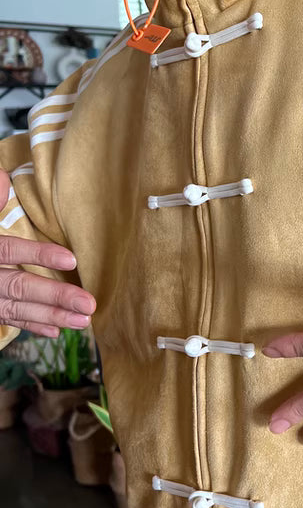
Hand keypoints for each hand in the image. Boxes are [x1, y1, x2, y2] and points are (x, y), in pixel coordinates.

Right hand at [0, 170, 95, 336]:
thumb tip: (1, 176)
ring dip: (50, 316)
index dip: (36, 254)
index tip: (71, 259)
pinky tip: (56, 330)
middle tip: (88, 303)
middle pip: (16, 286)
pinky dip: (30, 325)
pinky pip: (7, 319)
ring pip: (15, 308)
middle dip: (53, 296)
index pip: (6, 251)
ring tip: (83, 320)